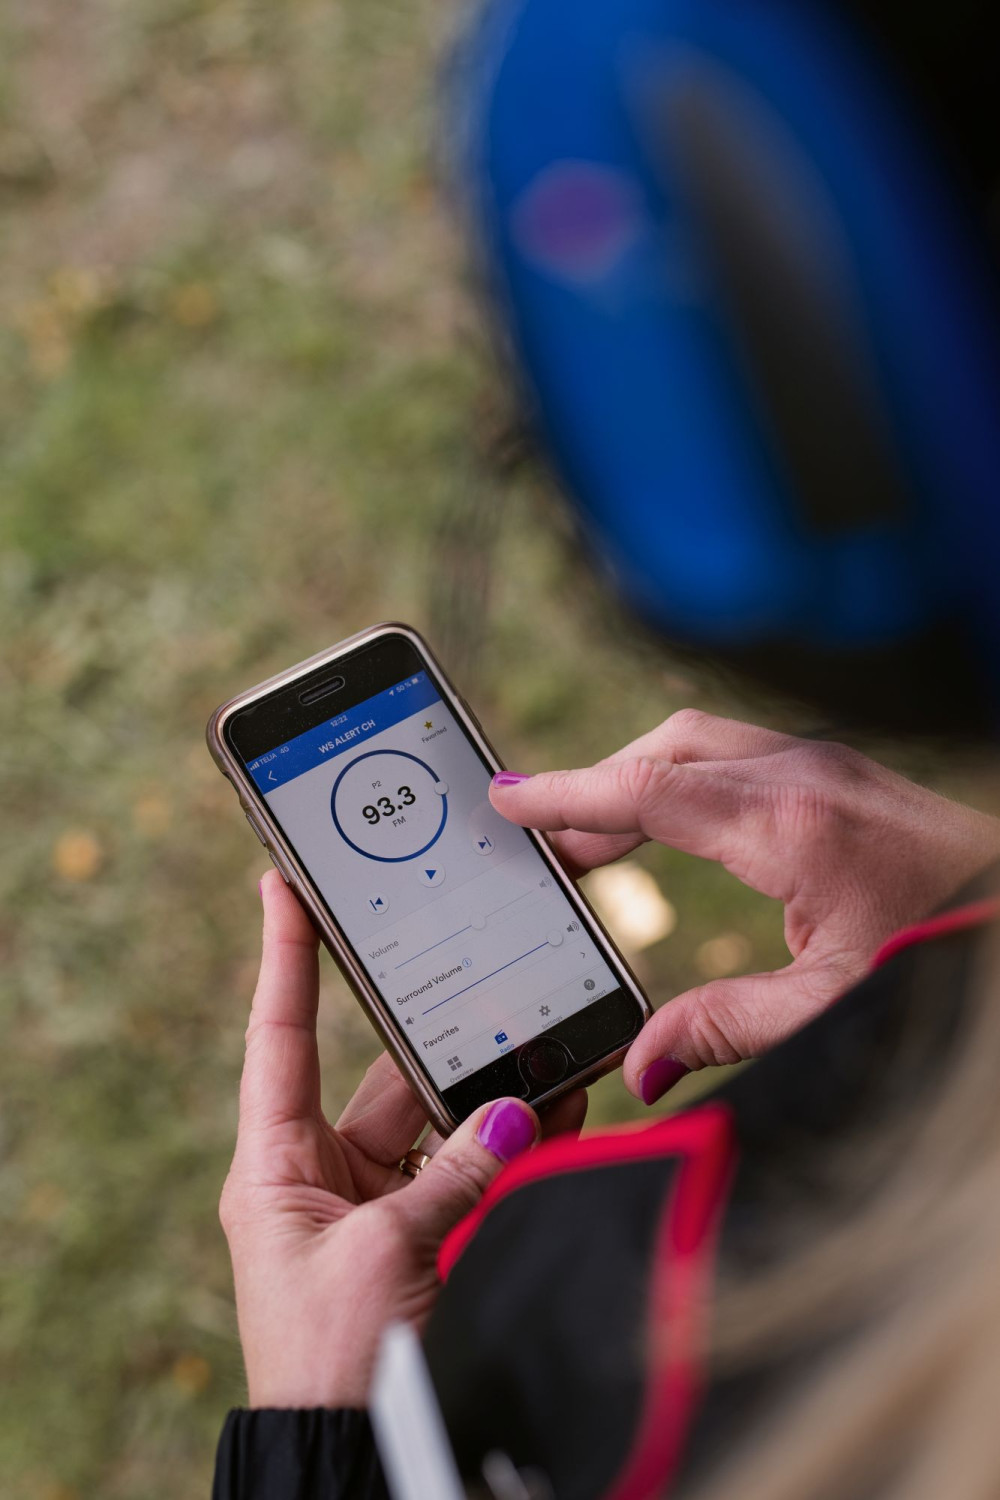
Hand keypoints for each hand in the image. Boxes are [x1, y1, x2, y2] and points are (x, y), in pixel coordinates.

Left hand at [220, 871, 586, 1407]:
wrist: (351, 1457)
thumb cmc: (330, 1358)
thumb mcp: (387, 1252)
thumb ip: (457, 1172)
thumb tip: (515, 1112)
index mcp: (277, 1163)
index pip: (280, 1036)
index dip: (283, 956)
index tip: (282, 883)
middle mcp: (325, 1174)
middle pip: (388, 1079)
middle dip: (445, 1044)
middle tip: (488, 979)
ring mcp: (378, 1205)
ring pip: (445, 1125)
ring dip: (497, 1099)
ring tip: (551, 1053)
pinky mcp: (427, 1235)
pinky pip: (475, 1173)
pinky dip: (517, 1148)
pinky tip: (565, 1115)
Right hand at [490, 710, 999, 1100]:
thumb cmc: (950, 945)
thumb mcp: (839, 1003)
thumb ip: (732, 1027)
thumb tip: (643, 1065)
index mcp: (791, 824)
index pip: (648, 789)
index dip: (568, 795)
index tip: (508, 800)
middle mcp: (802, 772)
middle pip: (665, 749)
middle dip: (593, 786)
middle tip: (540, 839)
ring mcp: (825, 761)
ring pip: (699, 743)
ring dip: (636, 777)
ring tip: (591, 839)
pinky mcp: (840, 770)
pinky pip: (734, 754)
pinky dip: (680, 777)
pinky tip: (671, 822)